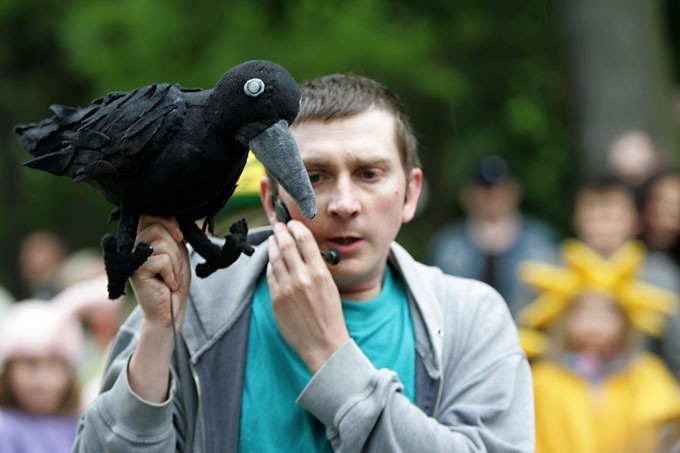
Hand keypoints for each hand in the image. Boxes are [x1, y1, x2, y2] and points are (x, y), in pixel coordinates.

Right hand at [128, 215, 189, 402]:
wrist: (171, 310)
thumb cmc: (175, 282)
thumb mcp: (179, 252)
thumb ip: (174, 234)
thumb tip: (179, 215)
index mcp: (143, 238)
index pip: (150, 213)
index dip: (168, 220)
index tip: (180, 236)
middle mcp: (133, 245)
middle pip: (158, 226)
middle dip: (175, 247)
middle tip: (175, 267)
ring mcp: (131, 257)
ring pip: (162, 242)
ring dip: (175, 262)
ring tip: (170, 276)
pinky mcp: (134, 270)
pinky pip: (163, 259)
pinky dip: (171, 273)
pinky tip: (166, 284)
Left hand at [267, 221, 349, 372]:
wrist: (323, 344)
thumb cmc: (330, 316)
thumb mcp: (330, 286)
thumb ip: (316, 268)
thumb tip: (303, 250)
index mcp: (319, 273)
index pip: (304, 240)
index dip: (296, 227)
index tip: (292, 223)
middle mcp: (301, 278)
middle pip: (286, 245)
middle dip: (281, 231)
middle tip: (279, 225)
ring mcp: (286, 288)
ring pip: (275, 258)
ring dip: (273, 245)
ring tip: (273, 239)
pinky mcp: (276, 299)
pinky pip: (271, 275)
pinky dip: (271, 264)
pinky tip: (272, 260)